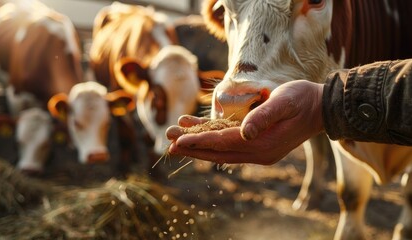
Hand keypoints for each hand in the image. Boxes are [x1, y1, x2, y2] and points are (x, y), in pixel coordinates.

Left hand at [166, 80, 323, 164]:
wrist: (321, 108)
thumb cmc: (303, 100)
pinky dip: (211, 136)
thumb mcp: (286, 102)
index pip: (223, 143)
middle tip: (167, 140)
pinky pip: (228, 142)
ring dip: (198, 142)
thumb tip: (245, 133)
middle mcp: (256, 152)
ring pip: (220, 148)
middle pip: (217, 150)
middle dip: (191, 146)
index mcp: (262, 144)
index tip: (177, 141)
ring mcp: (256, 150)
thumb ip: (264, 116)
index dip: (199, 141)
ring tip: (175, 134)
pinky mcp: (255, 144)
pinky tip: (196, 127)